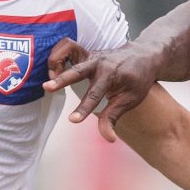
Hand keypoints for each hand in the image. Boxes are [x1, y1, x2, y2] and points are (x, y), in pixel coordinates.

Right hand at [44, 38, 162, 142]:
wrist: (144, 55)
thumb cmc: (138, 80)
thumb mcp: (130, 99)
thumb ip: (114, 117)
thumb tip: (108, 139)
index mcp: (113, 75)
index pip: (95, 94)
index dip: (83, 109)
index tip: (73, 120)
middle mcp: (100, 63)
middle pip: (78, 71)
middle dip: (62, 79)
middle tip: (47, 87)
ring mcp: (92, 55)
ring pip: (70, 55)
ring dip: (56, 64)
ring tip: (46, 82)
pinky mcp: (86, 54)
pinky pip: (67, 50)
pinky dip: (57, 57)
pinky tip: (52, 71)